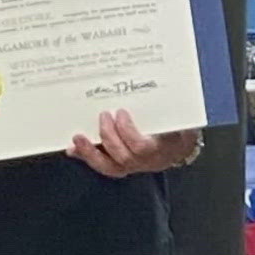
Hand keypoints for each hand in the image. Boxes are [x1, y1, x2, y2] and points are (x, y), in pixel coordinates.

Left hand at [67, 111, 200, 177]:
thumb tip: (167, 88)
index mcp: (160, 148)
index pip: (140, 146)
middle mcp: (144, 162)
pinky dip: (86, 157)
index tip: (121, 112)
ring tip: (78, 138)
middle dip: (108, 136)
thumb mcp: (181, 120)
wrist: (180, 149)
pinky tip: (73, 149)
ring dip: (90, 152)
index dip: (127, 131)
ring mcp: (131, 166)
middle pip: (122, 156)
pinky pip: (102, 165)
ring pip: (108, 166)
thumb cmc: (179, 130)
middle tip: (103, 115)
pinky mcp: (120, 167)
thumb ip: (171, 110)